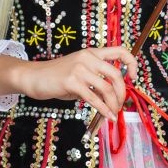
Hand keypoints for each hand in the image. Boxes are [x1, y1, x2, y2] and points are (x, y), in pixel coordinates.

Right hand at [9, 46, 136, 121]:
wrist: (34, 77)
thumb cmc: (57, 77)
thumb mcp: (79, 72)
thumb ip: (95, 79)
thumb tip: (113, 95)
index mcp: (92, 53)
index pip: (120, 51)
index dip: (132, 63)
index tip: (133, 77)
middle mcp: (88, 58)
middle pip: (117, 75)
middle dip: (122, 93)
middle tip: (121, 104)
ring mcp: (80, 69)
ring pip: (107, 88)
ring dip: (114, 104)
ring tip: (114, 113)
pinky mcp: (72, 82)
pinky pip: (94, 98)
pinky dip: (104, 110)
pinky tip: (107, 116)